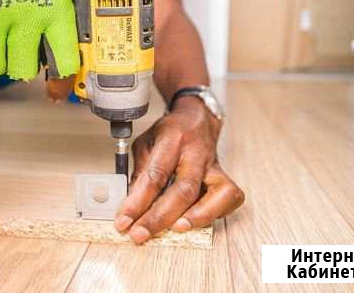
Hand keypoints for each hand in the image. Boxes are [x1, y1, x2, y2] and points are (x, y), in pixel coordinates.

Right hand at [0, 0, 79, 81]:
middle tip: (20, 53)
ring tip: (1, 41)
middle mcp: (26, 13)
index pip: (63, 61)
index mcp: (56, 9)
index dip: (61, 83)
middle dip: (21, 67)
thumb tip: (65, 72)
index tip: (56, 90)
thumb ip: (62, 28)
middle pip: (22, 70)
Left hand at [114, 96, 243, 243]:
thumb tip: (131, 205)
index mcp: (173, 139)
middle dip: (160, 217)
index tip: (123, 221)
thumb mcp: (146, 142)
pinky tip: (196, 220)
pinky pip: (230, 198)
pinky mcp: (224, 176)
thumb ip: (140, 171)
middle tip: (140, 234)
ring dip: (196, 217)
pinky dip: (215, 213)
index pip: (155, 175)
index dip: (138, 202)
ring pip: (216, 194)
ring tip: (174, 230)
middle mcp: (196, 153)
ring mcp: (214, 165)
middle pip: (184, 189)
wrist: (197, 118)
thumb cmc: (170, 132)